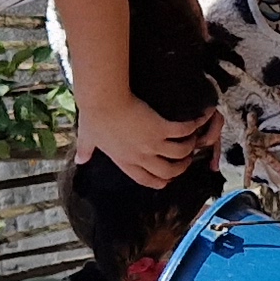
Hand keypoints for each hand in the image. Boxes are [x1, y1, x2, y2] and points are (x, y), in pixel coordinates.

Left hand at [73, 96, 212, 187]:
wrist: (104, 99)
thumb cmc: (94, 116)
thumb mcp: (88, 137)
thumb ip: (85, 150)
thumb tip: (80, 160)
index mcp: (124, 160)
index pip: (145, 179)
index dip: (159, 181)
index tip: (168, 179)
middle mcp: (141, 156)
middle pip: (168, 171)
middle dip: (181, 168)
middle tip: (187, 159)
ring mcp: (153, 144)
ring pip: (181, 153)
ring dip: (190, 147)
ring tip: (195, 139)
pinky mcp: (161, 128)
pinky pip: (183, 132)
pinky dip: (194, 126)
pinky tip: (200, 119)